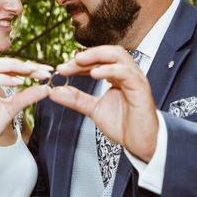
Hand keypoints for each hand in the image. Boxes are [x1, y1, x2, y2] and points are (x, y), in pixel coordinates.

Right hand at [0, 58, 50, 158]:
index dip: (28, 66)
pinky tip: (18, 82)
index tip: (47, 70)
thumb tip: (46, 88)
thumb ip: (26, 97)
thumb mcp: (11, 109)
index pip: (8, 66)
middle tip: (43, 70)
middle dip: (23, 64)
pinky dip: (2, 79)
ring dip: (13, 67)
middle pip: (0, 61)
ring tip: (32, 72)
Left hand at [50, 46, 158, 161]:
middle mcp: (127, 73)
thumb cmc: (124, 125)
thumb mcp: (94, 109)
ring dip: (97, 55)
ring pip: (118, 55)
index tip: (62, 68)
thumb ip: (76, 99)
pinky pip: (126, 72)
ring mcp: (135, 79)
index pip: (98, 60)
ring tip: (79, 61)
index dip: (79, 62)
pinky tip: (94, 73)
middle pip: (108, 52)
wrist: (141, 143)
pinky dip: (109, 69)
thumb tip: (55, 91)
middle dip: (87, 55)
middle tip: (68, 63)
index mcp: (117, 76)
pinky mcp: (140, 88)